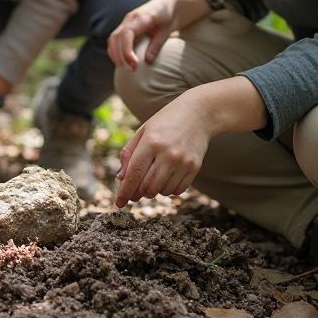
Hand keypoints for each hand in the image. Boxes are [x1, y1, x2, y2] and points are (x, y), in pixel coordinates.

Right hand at [107, 0, 182, 70]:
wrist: (170, 4)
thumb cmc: (170, 17)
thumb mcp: (166, 31)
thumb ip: (156, 45)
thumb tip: (147, 61)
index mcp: (141, 17)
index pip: (126, 34)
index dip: (126, 51)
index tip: (134, 64)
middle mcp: (130, 18)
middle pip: (115, 36)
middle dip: (119, 55)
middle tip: (131, 69)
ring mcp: (126, 21)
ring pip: (113, 37)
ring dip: (115, 53)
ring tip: (124, 67)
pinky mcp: (126, 25)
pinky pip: (116, 38)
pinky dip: (116, 49)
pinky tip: (123, 60)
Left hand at [114, 92, 210, 207]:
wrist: (198, 114)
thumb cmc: (165, 122)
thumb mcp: (143, 131)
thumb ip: (129, 153)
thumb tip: (121, 178)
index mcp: (151, 142)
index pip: (134, 173)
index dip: (125, 191)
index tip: (119, 203)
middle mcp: (167, 153)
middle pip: (147, 186)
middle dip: (138, 192)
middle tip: (136, 191)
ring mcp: (182, 161)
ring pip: (162, 191)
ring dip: (154, 191)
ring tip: (153, 177)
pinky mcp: (194, 167)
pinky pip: (177, 190)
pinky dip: (168, 190)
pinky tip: (167, 178)